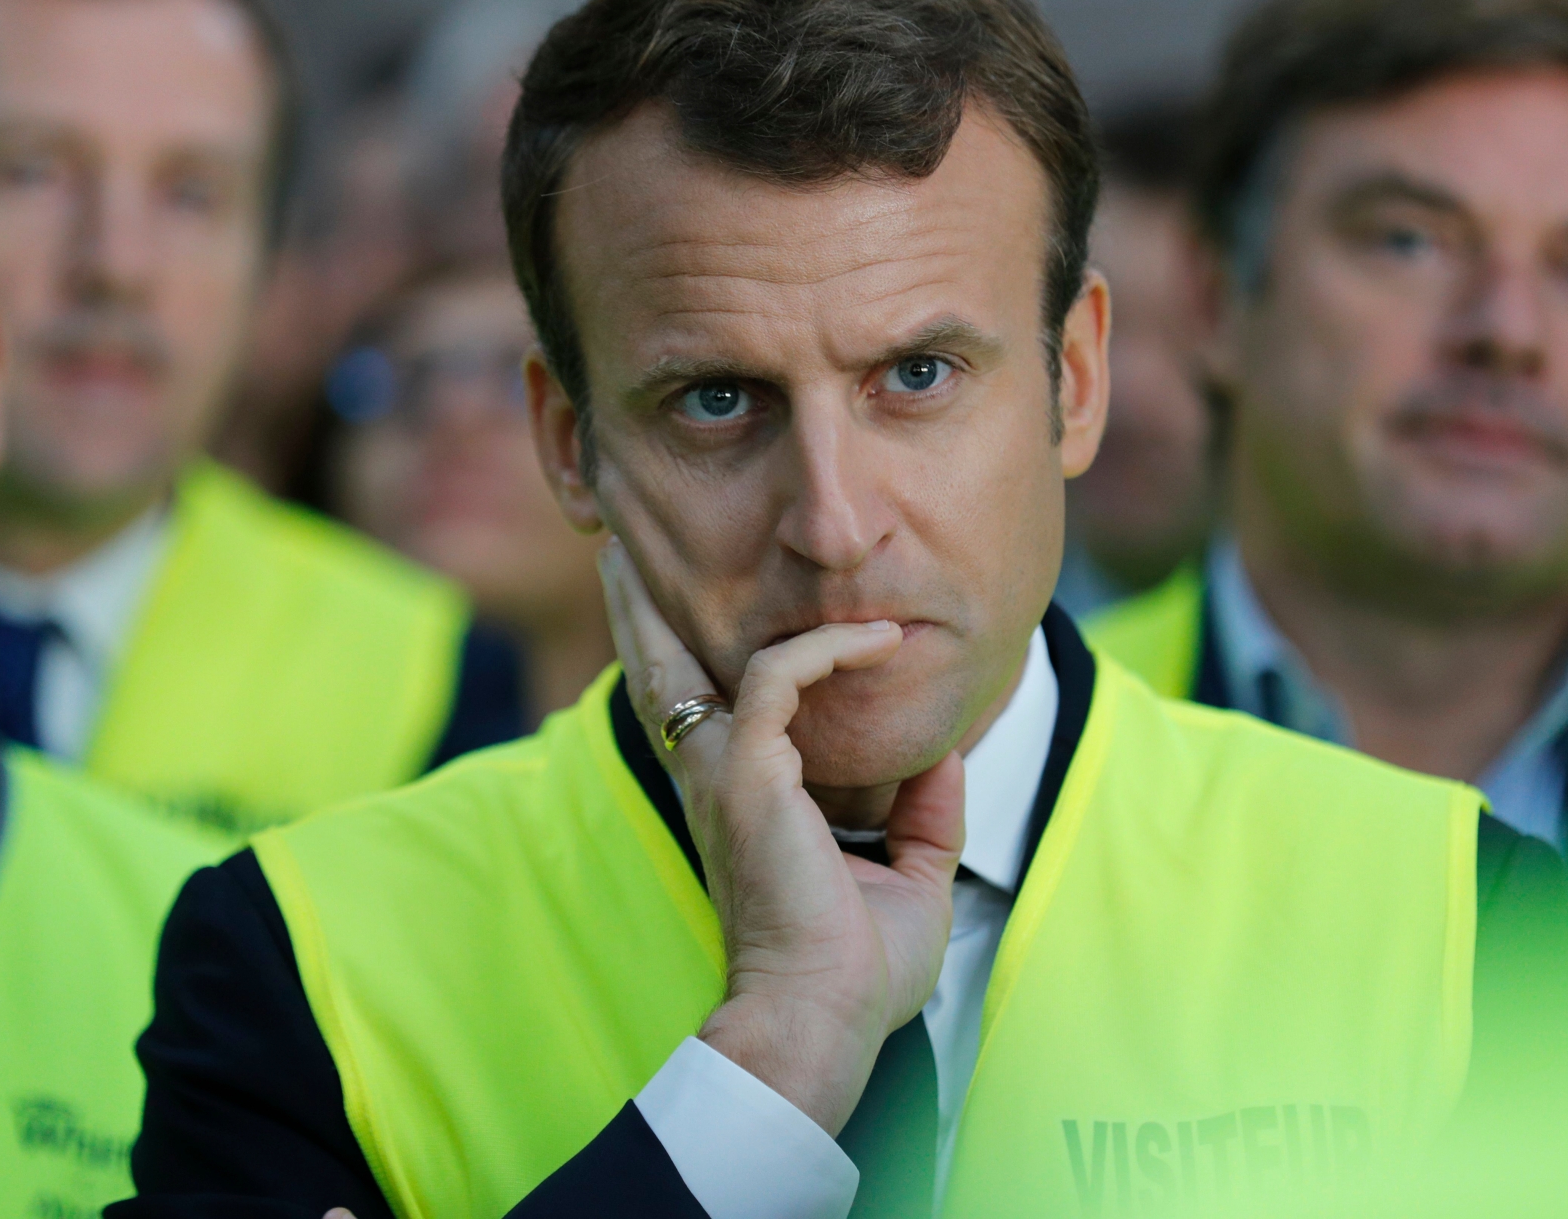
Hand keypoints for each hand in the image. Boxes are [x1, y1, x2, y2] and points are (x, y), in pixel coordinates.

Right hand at [599, 541, 963, 1135]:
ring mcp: (724, 774)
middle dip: (639, 611)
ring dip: (677, 600)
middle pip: (658, 674)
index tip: (704, 612)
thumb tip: (946, 756)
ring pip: (687, 658)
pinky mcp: (750, 773)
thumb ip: (925, 813)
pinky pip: (778, 675)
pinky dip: (827, 647)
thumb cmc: (854, 971)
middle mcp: (714, 780)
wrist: (820, 1019)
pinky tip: (877, 641)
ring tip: (660, 548)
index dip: (691, 655)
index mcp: (737, 803)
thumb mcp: (909, 880)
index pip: (699, 711)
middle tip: (622, 554)